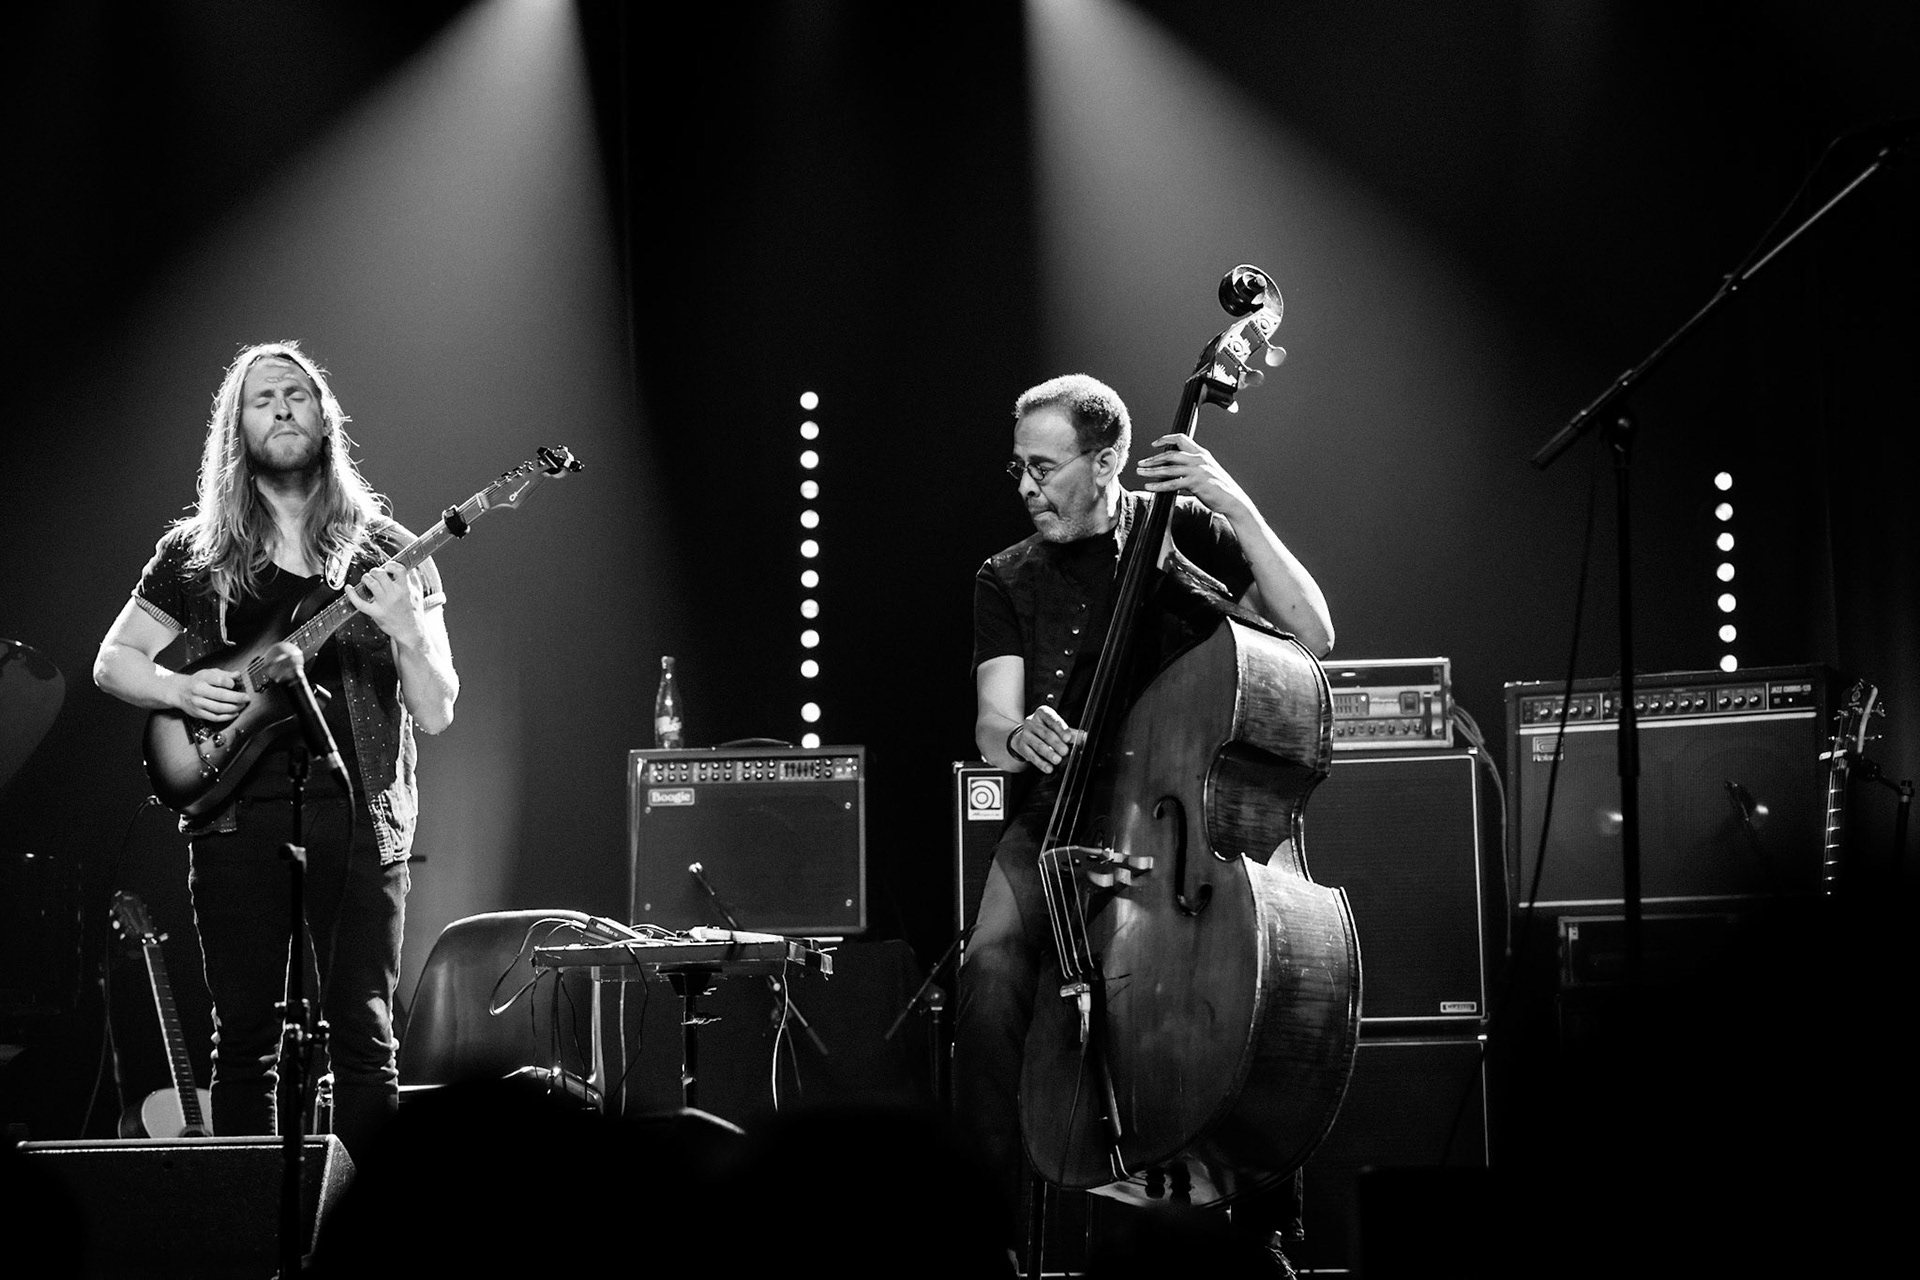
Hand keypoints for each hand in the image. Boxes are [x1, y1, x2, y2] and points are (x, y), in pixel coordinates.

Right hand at [175, 668, 249, 721]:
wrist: (178, 691)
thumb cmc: (196, 681)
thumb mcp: (208, 673)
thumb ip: (224, 674)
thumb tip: (237, 675)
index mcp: (203, 679)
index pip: (219, 680)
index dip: (230, 683)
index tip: (235, 684)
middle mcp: (199, 691)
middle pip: (221, 696)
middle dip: (237, 698)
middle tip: (246, 698)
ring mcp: (198, 703)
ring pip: (219, 708)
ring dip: (234, 708)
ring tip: (242, 705)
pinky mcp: (198, 713)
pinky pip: (215, 717)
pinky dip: (227, 716)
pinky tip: (234, 713)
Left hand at [347, 560, 426, 644]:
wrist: (410, 631)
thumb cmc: (414, 612)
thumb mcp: (418, 593)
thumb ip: (414, 579)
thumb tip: (409, 567)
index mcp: (406, 589)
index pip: (398, 569)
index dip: (391, 565)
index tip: (388, 567)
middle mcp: (395, 595)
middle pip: (380, 574)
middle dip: (375, 571)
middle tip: (375, 574)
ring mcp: (384, 604)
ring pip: (371, 583)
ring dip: (366, 578)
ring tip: (367, 580)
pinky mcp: (376, 613)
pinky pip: (360, 602)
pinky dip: (352, 594)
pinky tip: (349, 588)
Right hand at [1008, 705, 1084, 773]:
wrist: (1024, 737)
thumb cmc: (1045, 730)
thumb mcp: (1056, 727)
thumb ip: (1070, 733)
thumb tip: (1084, 737)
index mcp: (1043, 713)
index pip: (1052, 719)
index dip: (1061, 728)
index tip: (1068, 738)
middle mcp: (1032, 721)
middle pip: (1046, 733)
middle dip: (1056, 743)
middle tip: (1065, 751)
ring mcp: (1025, 734)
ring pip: (1038, 745)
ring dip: (1049, 753)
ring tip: (1057, 760)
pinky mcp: (1021, 746)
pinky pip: (1031, 755)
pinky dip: (1041, 763)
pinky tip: (1048, 768)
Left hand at [1134, 432, 1253, 518]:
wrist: (1233, 499)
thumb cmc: (1219, 487)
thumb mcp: (1207, 470)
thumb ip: (1193, 466)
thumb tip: (1177, 467)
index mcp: (1201, 453)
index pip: (1181, 438)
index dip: (1166, 439)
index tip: (1154, 444)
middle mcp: (1199, 459)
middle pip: (1170, 454)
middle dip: (1153, 458)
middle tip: (1141, 463)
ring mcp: (1197, 471)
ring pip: (1168, 468)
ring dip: (1151, 470)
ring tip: (1140, 472)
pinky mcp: (1195, 483)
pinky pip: (1172, 483)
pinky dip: (1159, 485)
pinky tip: (1150, 486)